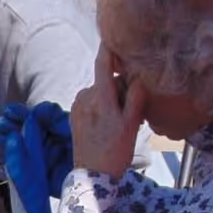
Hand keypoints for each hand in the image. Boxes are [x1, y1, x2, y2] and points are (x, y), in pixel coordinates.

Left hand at [70, 48, 148, 176]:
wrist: (92, 177)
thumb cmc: (115, 151)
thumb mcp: (131, 124)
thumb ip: (135, 97)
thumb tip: (138, 76)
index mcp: (99, 97)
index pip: (102, 64)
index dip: (109, 48)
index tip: (114, 35)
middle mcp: (84, 97)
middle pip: (106, 81)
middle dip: (120, 88)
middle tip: (133, 109)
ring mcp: (77, 106)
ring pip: (100, 92)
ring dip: (112, 99)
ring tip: (122, 121)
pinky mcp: (74, 115)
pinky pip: (92, 102)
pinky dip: (103, 106)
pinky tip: (110, 124)